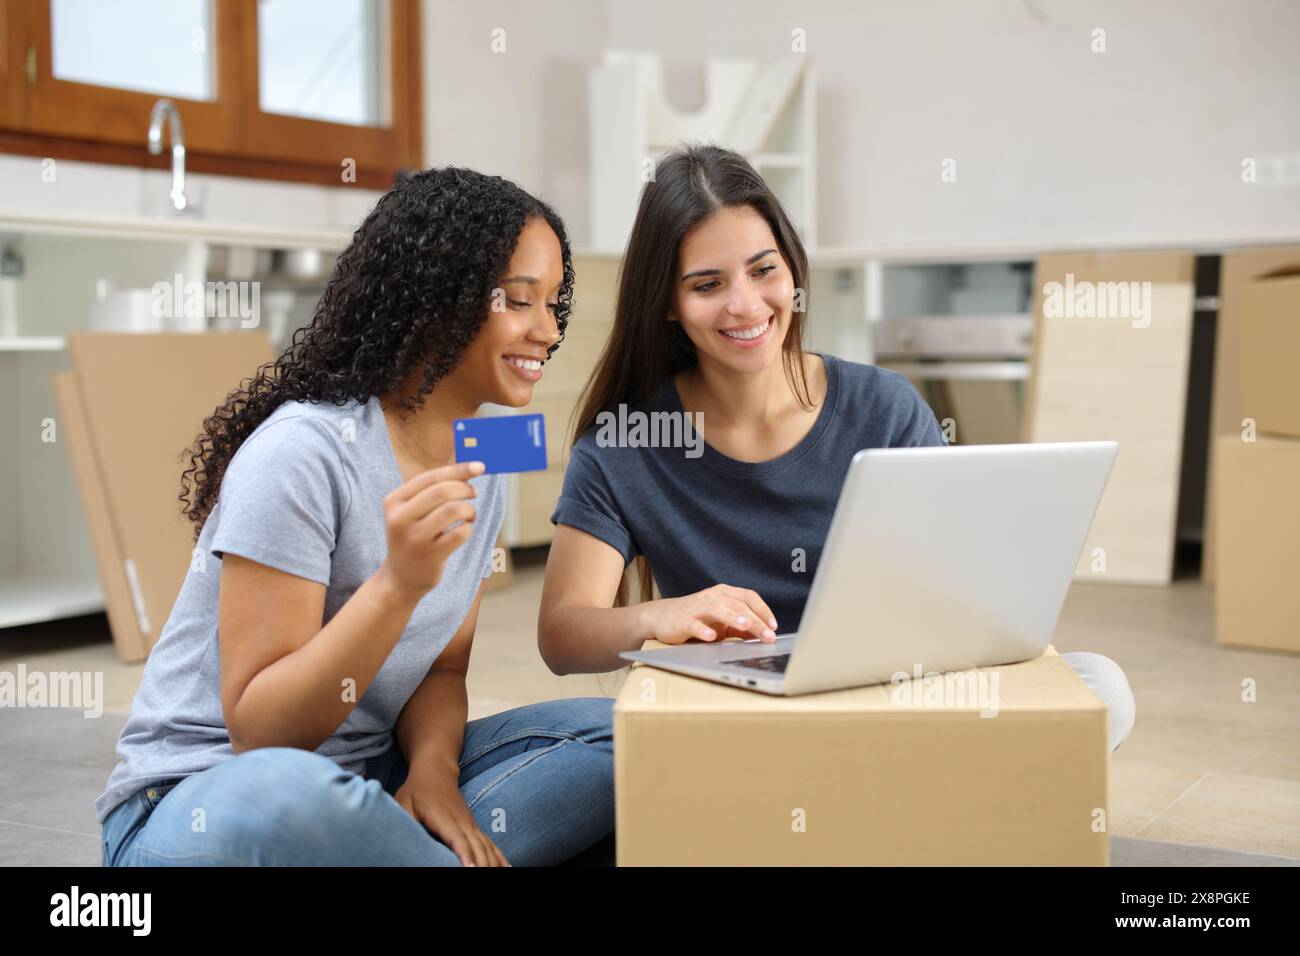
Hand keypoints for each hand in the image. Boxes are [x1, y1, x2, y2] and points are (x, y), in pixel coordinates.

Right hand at [377, 461, 483, 599]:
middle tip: (473, 493)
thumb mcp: (411, 511)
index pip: (430, 477)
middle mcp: (400, 518)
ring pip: (453, 510)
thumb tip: (469, 471)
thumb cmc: (413, 536)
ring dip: (469, 509)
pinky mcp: (431, 556)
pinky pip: (460, 533)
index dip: (458, 470)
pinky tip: (464, 531)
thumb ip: (432, 490)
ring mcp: (415, 538)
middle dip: (464, 489)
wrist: (400, 577)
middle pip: (442, 491)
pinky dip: (468, 528)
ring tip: (469, 515)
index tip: (480, 467)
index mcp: (394, 501)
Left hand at [394, 763, 509, 866]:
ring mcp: (471, 824)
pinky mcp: (474, 828)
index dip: (465, 854)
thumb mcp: (403, 804)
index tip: (470, 869)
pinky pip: (490, 845)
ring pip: (486, 847)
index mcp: (443, 816)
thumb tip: (403, 842)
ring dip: (493, 863)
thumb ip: (405, 822)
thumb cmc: (416, 790)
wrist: (436, 769)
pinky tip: (508, 868)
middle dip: (482, 865)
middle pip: (476, 846)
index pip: (457, 838)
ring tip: (502, 876)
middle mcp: (462, 821)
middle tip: (486, 880)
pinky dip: (500, 857)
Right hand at [638, 584, 778, 644]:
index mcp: (724, 594)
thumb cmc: (695, 618)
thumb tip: (762, 635)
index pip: (749, 597)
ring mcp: (697, 607)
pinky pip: (694, 624)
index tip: (774, 626)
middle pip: (738, 605)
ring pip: (718, 609)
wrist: (660, 617)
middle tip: (769, 636)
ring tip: (746, 626)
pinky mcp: (682, 620)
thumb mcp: (721, 621)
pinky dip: (702, 630)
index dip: (763, 610)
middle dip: (756, 621)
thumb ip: (739, 626)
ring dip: (733, 618)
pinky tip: (710, 637)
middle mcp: (712, 596)